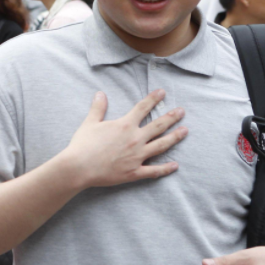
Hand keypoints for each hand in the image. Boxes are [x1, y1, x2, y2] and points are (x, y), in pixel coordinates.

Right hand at [61, 90, 186, 189]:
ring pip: (161, 145)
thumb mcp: (89, 123)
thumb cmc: (83, 145)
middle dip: (171, 117)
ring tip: (185, 131)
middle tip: (181, 111)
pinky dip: (165, 168)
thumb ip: (98, 108)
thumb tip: (100, 93)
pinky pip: (154, 170)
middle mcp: (135, 139)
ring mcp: (137, 156)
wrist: (79, 167)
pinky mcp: (134, 172)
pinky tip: (175, 165)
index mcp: (125, 125)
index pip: (142, 108)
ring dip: (174, 137)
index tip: (162, 92)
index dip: (153, 99)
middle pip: (158, 126)